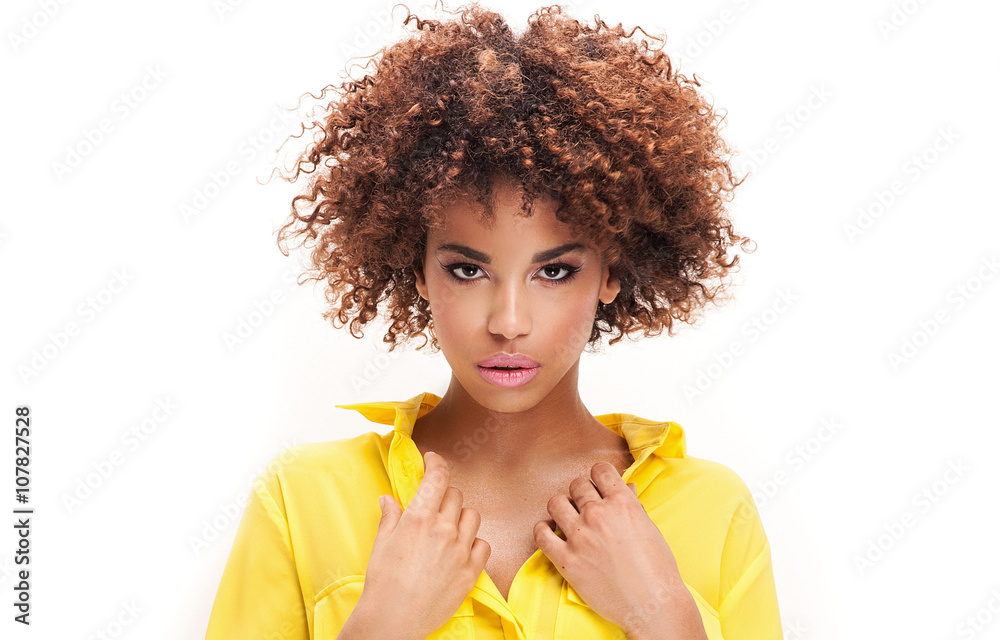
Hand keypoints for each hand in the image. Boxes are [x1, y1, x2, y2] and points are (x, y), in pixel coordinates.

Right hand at [358, 450, 490, 638]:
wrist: (392, 619)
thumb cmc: (382, 582)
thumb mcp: (381, 543)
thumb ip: (390, 516)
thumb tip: (389, 499)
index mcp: (420, 517)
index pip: (437, 477)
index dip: (437, 463)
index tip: (433, 460)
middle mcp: (444, 529)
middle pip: (455, 495)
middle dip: (444, 496)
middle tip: (434, 507)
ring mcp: (460, 550)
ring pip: (472, 516)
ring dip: (461, 517)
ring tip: (448, 528)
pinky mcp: (471, 571)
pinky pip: (484, 544)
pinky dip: (474, 543)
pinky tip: (461, 549)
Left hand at [533, 462, 706, 638]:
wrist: (652, 604)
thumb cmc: (657, 569)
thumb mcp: (649, 528)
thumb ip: (632, 505)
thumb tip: (625, 487)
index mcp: (622, 503)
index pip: (599, 470)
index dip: (598, 477)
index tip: (598, 486)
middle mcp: (599, 514)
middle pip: (576, 485)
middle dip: (581, 494)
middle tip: (585, 507)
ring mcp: (580, 536)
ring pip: (555, 503)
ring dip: (561, 508)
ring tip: (567, 519)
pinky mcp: (566, 559)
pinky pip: (541, 534)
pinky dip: (543, 530)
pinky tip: (551, 533)